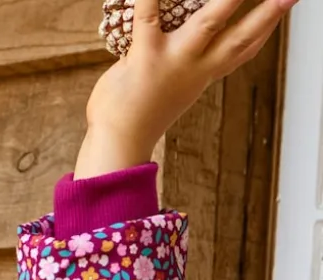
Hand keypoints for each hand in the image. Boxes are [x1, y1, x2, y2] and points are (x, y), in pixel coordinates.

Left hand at [75, 0, 298, 177]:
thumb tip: (186, 48)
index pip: (243, 50)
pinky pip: (149, 15)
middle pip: (240, 37)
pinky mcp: (145, 55)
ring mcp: (173, 60)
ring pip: (210, 22)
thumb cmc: (137, 116)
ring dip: (229, 0)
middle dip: (268, 14)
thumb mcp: (170, 89)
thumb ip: (183, 66)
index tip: (284, 7)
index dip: (266, 28)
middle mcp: (195, 67)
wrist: (117, 144)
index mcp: (203, 74)